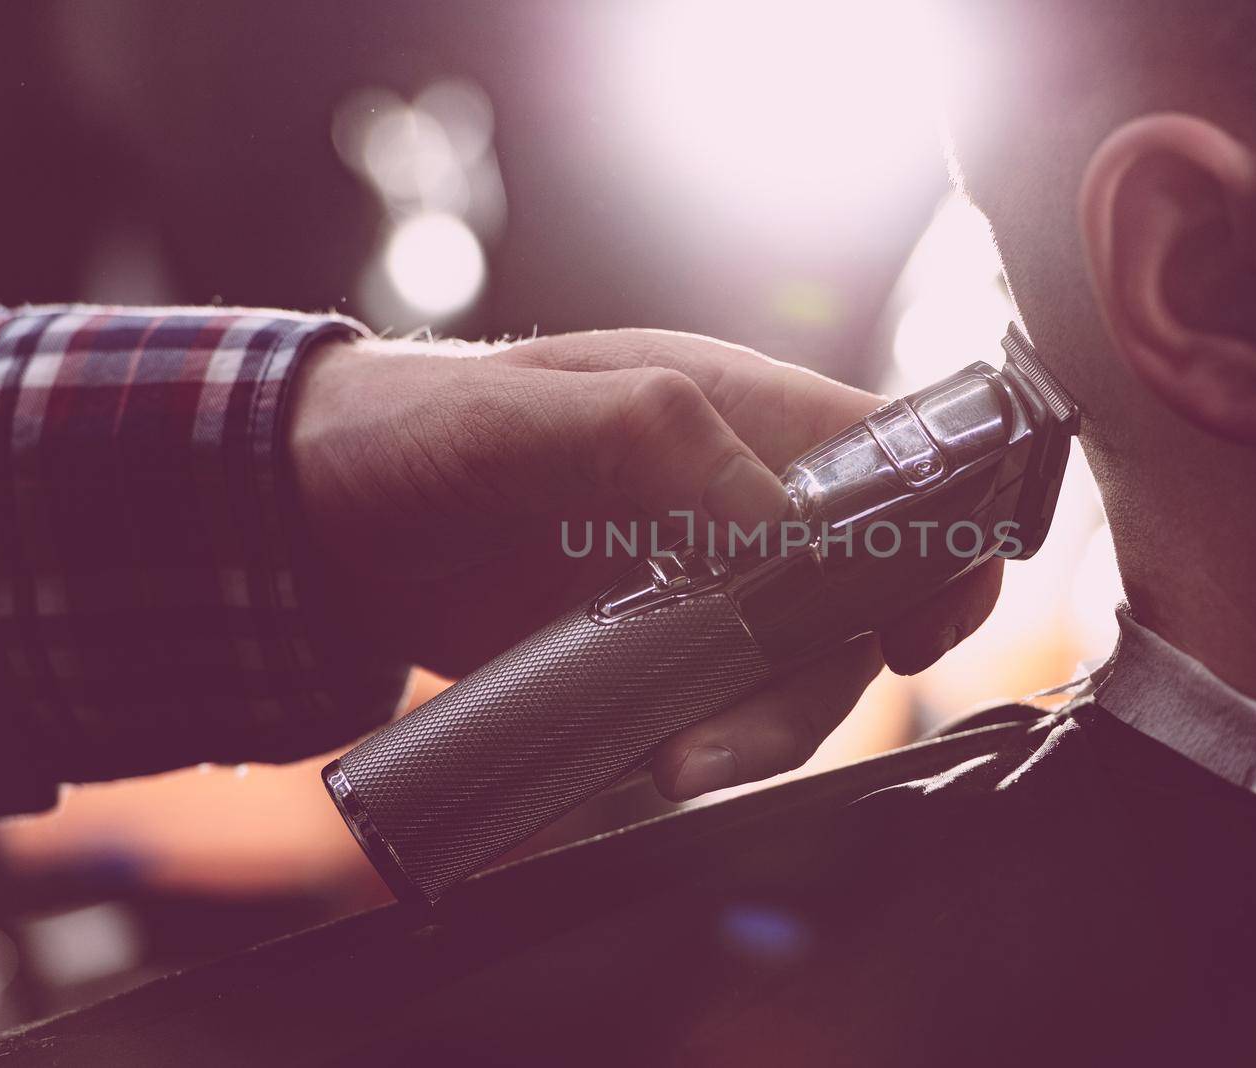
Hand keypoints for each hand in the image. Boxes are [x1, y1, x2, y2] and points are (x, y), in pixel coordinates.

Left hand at [288, 329, 1001, 798]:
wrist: (315, 512)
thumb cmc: (414, 431)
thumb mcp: (519, 418)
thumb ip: (648, 438)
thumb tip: (773, 517)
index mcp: (730, 410)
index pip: (891, 460)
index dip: (940, 534)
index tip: (924, 622)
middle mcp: (732, 498)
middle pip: (851, 596)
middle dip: (817, 678)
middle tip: (727, 742)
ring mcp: (694, 578)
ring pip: (788, 666)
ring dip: (752, 729)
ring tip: (669, 769)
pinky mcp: (648, 646)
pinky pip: (713, 705)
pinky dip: (695, 745)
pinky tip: (634, 770)